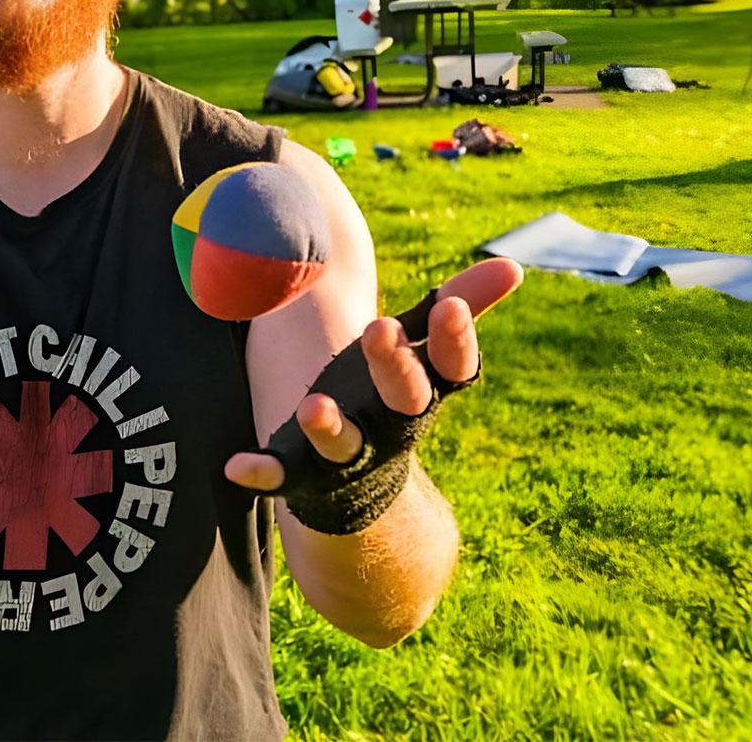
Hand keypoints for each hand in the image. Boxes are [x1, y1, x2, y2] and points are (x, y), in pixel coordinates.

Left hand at [222, 259, 521, 532]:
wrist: (367, 487)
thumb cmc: (394, 393)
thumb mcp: (423, 350)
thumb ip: (461, 305)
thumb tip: (513, 265)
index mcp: (426, 391)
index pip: (453, 367)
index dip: (456, 340)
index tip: (449, 305)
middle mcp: (395, 426)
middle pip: (405, 400)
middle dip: (394, 366)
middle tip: (378, 327)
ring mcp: (353, 454)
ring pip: (347, 445)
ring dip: (331, 427)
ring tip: (312, 405)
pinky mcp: (308, 474)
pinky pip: (285, 476)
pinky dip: (265, 472)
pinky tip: (238, 466)